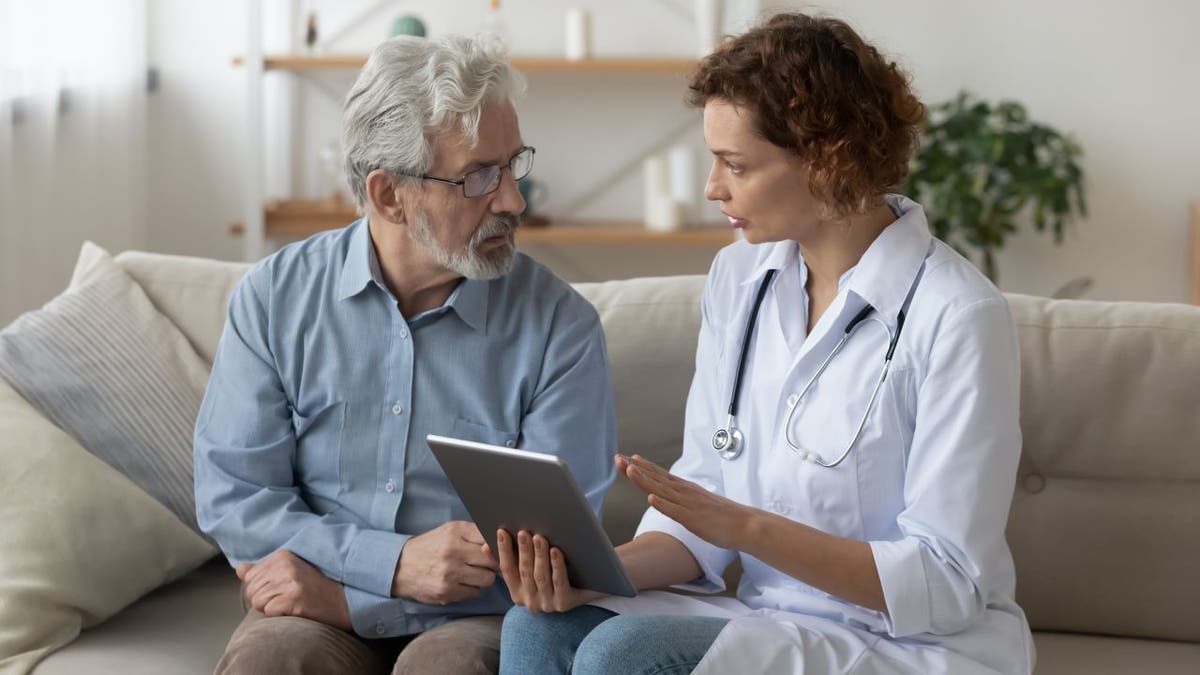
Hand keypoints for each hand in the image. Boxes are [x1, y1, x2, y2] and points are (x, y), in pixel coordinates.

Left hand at [236, 549, 350, 630]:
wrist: (342, 601)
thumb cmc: (316, 588)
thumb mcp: (290, 571)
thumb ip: (263, 569)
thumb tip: (240, 569)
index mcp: (282, 556)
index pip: (250, 577)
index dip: (261, 589)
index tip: (280, 590)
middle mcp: (285, 565)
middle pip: (251, 590)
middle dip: (264, 599)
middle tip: (286, 599)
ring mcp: (290, 581)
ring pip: (257, 601)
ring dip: (271, 607)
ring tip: (290, 603)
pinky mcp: (293, 598)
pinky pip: (268, 611)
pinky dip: (278, 615)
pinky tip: (294, 609)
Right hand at [392, 521, 497, 604]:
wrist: (400, 567)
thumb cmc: (430, 547)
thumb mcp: (449, 531)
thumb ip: (475, 533)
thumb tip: (502, 540)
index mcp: (455, 532)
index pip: (490, 539)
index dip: (498, 546)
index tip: (499, 549)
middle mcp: (453, 552)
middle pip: (492, 561)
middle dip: (493, 563)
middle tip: (486, 563)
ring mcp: (450, 574)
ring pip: (487, 579)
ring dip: (484, 578)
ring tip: (474, 573)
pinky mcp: (446, 592)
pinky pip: (475, 593)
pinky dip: (473, 589)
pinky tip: (463, 583)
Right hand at [489, 529, 600, 612]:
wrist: (586, 589)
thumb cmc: (554, 574)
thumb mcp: (531, 568)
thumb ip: (512, 558)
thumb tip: (486, 546)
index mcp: (518, 593)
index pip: (507, 570)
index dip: (503, 550)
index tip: (502, 531)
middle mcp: (530, 602)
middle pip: (524, 572)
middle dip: (523, 550)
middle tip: (524, 531)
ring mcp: (548, 604)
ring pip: (540, 576)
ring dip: (539, 555)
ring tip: (540, 537)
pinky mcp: (565, 604)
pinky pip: (559, 583)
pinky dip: (556, 566)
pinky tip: (556, 551)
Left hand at [618, 453, 755, 550]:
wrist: (746, 525)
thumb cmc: (724, 517)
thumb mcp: (699, 504)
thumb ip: (684, 500)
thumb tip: (671, 498)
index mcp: (686, 489)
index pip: (660, 475)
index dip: (642, 467)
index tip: (626, 458)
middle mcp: (685, 493)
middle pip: (656, 478)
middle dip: (635, 468)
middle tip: (617, 457)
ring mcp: (689, 505)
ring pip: (663, 490)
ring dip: (645, 480)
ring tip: (629, 470)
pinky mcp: (695, 519)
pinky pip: (676, 511)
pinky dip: (663, 504)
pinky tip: (651, 498)